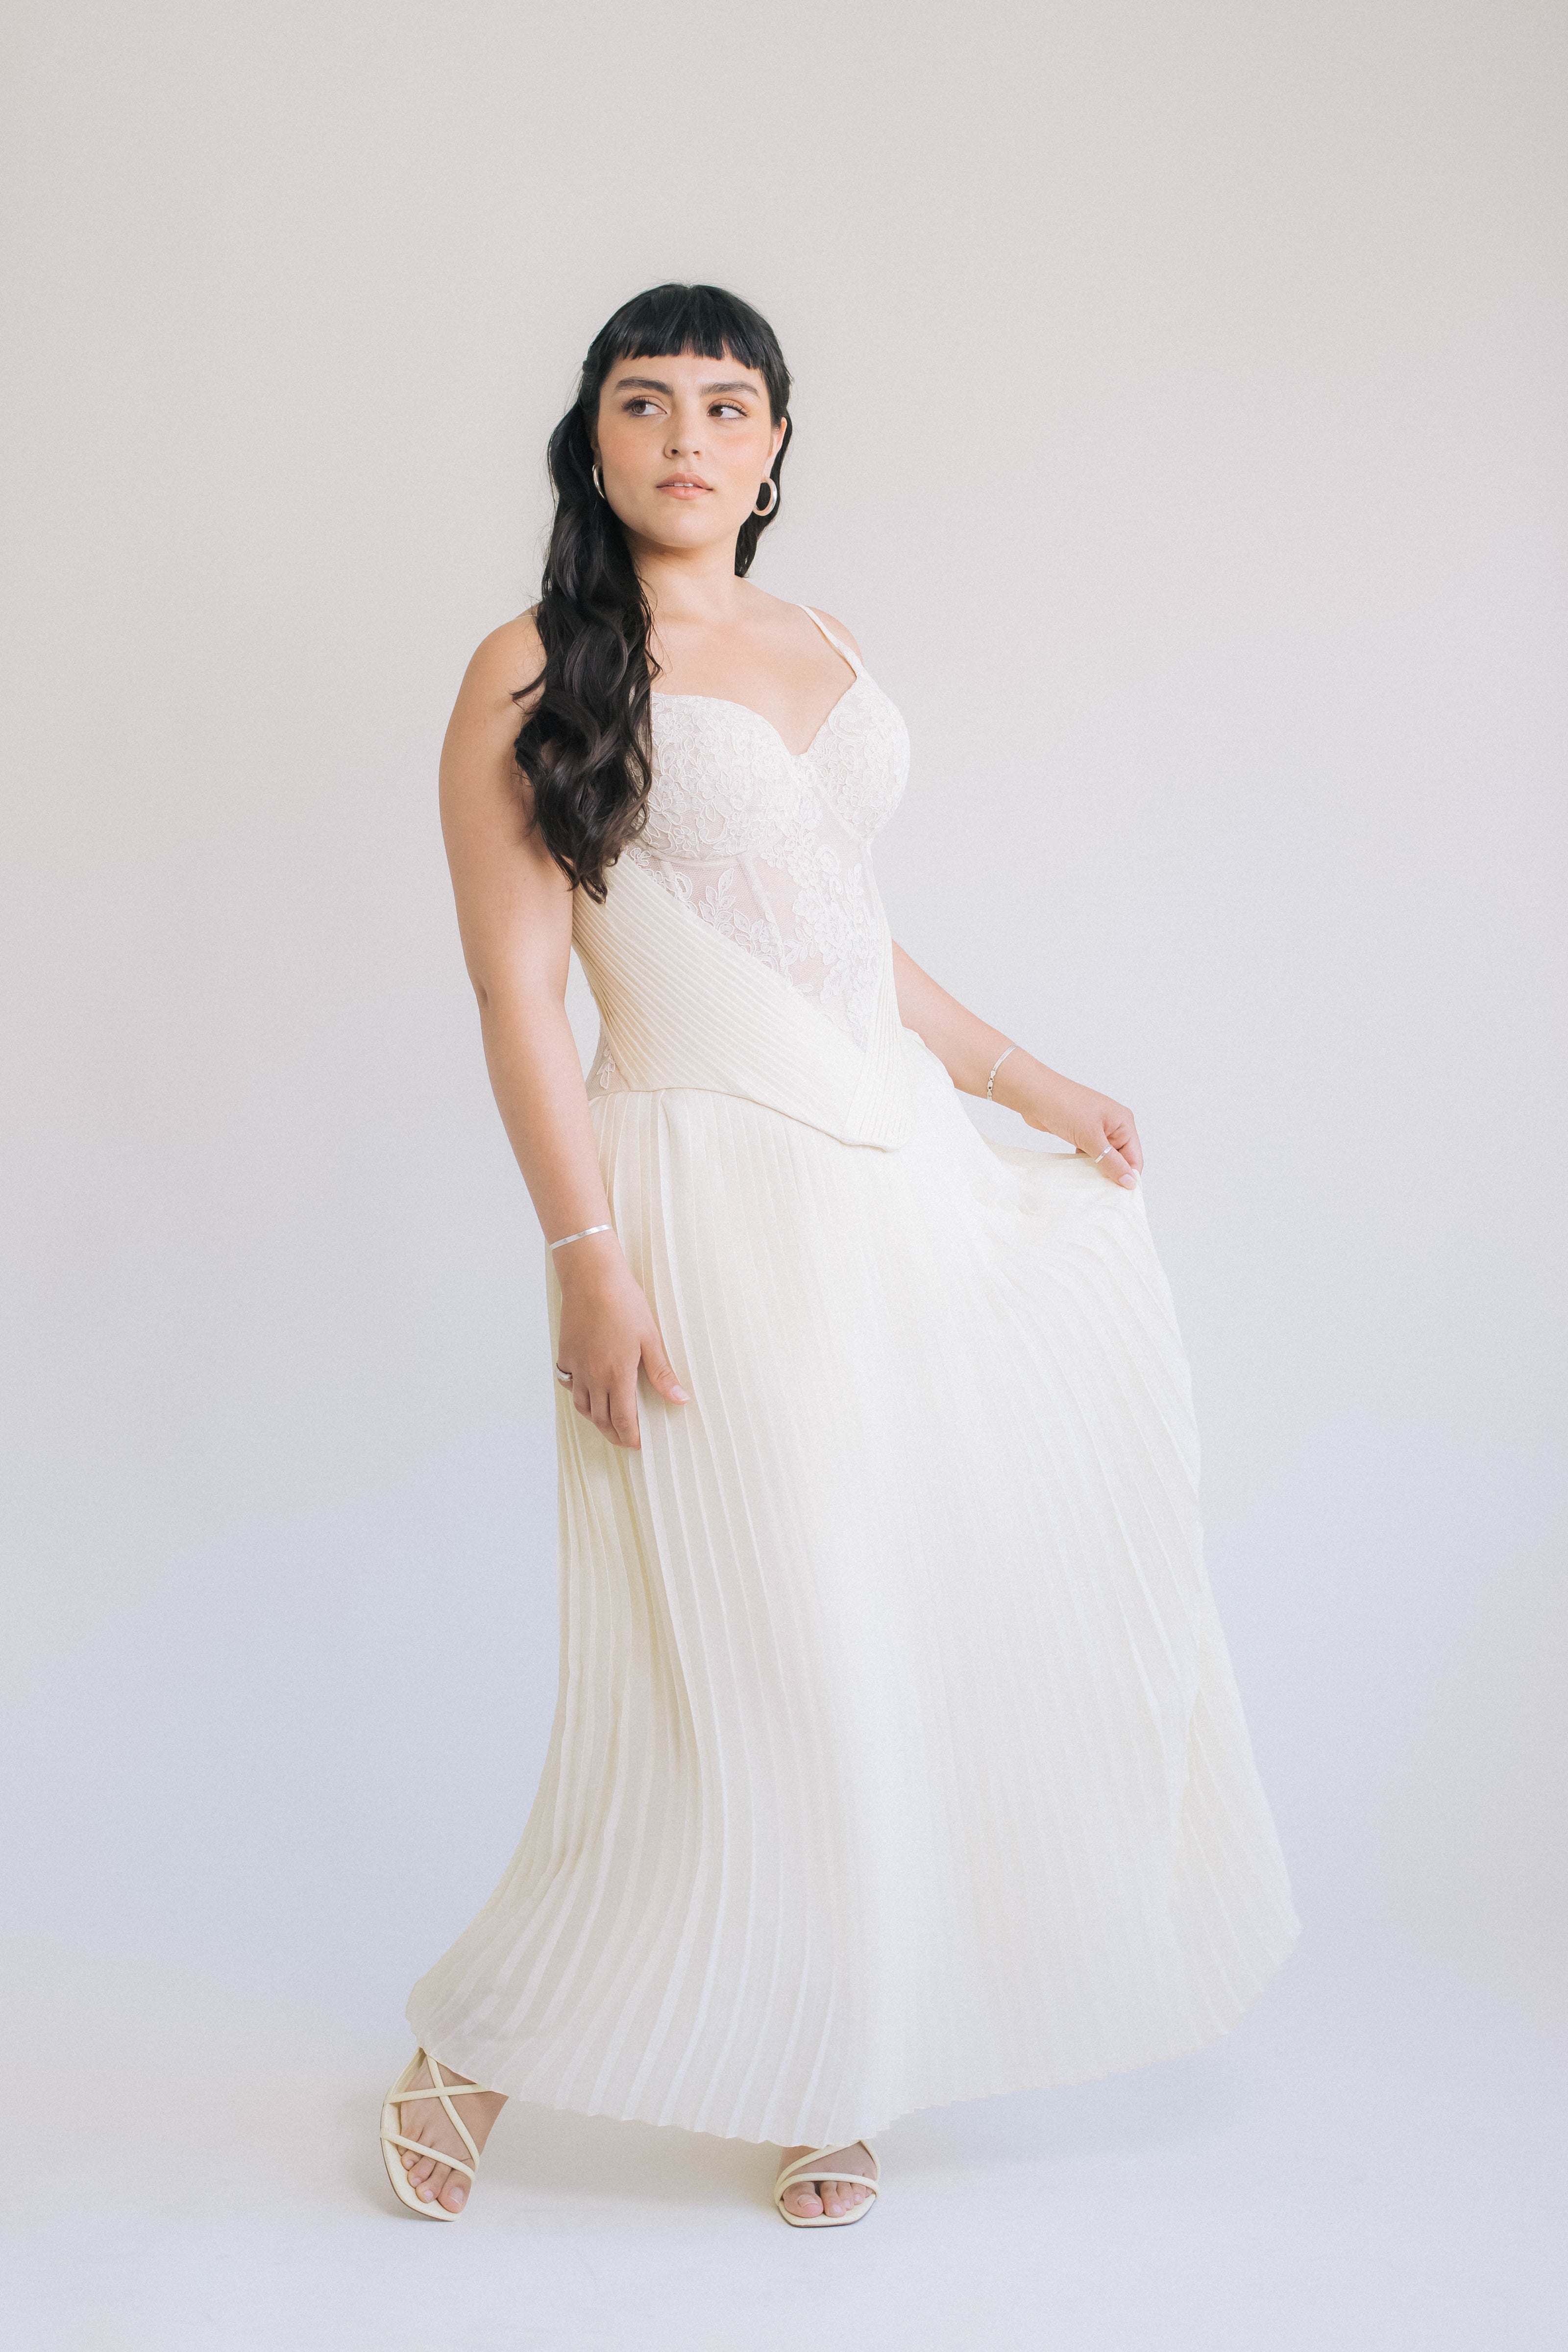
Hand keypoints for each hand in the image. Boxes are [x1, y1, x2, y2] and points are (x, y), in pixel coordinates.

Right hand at [554, 1238, 688, 1447]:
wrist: (592, 1278)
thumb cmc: (624, 1303)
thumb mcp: (650, 1338)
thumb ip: (662, 1373)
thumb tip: (680, 1399)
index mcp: (617, 1375)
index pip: (623, 1419)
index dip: (630, 1436)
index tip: (637, 1445)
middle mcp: (593, 1376)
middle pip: (600, 1417)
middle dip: (613, 1433)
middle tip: (624, 1440)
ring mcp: (576, 1365)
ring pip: (582, 1405)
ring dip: (594, 1418)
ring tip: (605, 1422)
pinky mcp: (565, 1353)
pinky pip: (568, 1383)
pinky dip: (577, 1394)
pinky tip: (585, 1391)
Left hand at [1003, 1059, 1143, 1188]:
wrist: (1034, 1095)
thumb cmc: (1064, 1107)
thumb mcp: (1091, 1138)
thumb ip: (1111, 1162)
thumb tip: (1130, 1181)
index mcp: (1123, 1122)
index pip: (1134, 1157)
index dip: (1129, 1176)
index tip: (1120, 1197)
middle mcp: (1113, 1125)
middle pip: (1121, 1159)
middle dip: (1113, 1175)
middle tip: (1103, 1195)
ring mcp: (1097, 1129)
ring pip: (1104, 1158)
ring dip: (1098, 1171)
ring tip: (1091, 1188)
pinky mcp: (1082, 1134)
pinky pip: (1090, 1154)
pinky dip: (1086, 1165)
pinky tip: (1079, 1176)